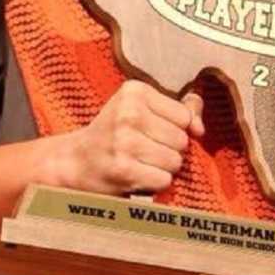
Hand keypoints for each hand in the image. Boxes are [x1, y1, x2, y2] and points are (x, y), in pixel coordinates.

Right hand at [37, 79, 203, 196]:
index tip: (152, 131)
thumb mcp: (141, 110)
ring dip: (163, 168)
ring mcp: (125, 141)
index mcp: (134, 91)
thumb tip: (200, 128)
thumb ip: (179, 111)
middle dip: (170, 150)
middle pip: (181, 140)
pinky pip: (164, 180)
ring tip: (141, 163)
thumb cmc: (114, 134)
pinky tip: (137, 175)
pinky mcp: (123, 168)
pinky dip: (155, 183)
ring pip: (175, 161)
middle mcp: (128, 112)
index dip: (175, 129)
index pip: (184, 116)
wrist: (74, 161)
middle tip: (144, 150)